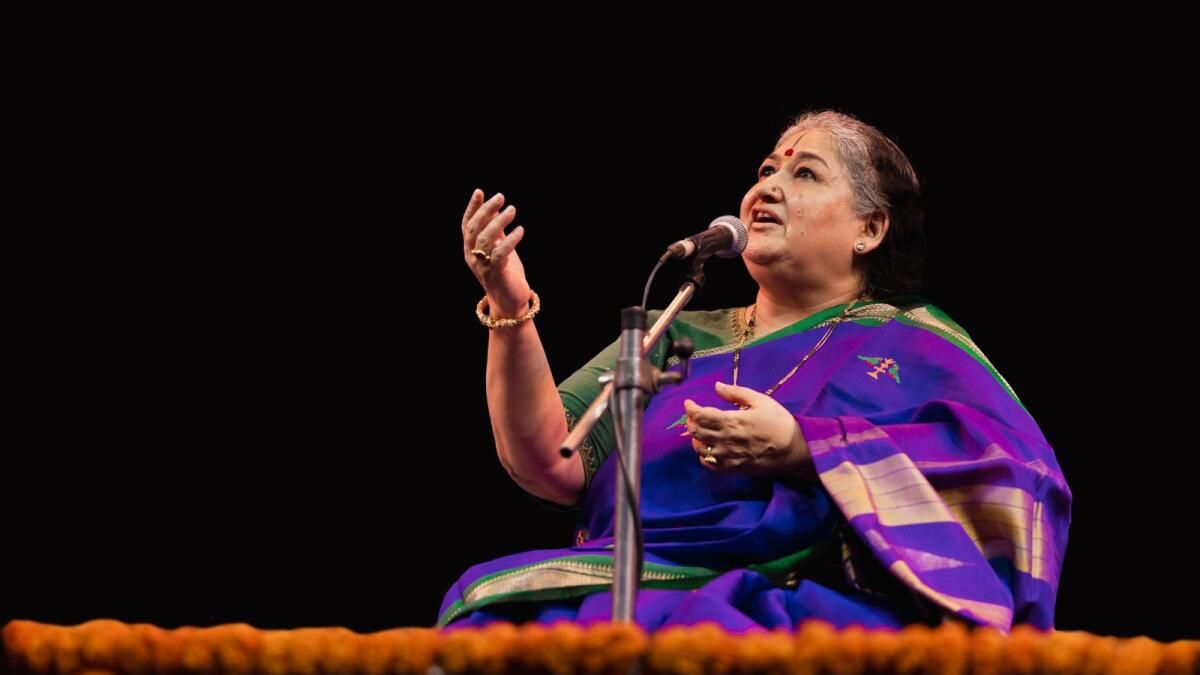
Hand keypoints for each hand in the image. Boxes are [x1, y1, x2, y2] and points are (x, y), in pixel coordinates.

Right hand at [461, 189, 530, 316]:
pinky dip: (510, 240)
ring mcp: (483, 267)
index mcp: (470, 250)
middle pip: (474, 229)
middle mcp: (472, 257)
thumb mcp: (498, 248)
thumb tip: (496, 208)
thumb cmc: (505, 273)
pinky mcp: (497, 274)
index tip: (480, 191)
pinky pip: (500, 254)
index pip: (467, 225)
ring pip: (486, 239)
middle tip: (500, 197)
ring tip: (512, 210)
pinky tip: (520, 230)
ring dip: (499, 222)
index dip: (472, 208)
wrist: (509, 302)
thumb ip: (495, 231)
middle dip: (486, 210)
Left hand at [684, 382, 814, 477]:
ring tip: (699, 430)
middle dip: (691, 421)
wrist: (794, 449)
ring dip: (695, 438)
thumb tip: (717, 386)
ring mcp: (728, 456)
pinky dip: (703, 456)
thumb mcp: (760, 400)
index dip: (690, 408)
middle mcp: (725, 440)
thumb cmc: (779, 421)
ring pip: (700, 448)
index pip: (701, 416)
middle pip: (697, 431)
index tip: (689, 402)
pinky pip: (710, 464)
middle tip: (694, 415)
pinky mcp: (733, 468)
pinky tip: (707, 448)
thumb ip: (736, 393)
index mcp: (731, 421)